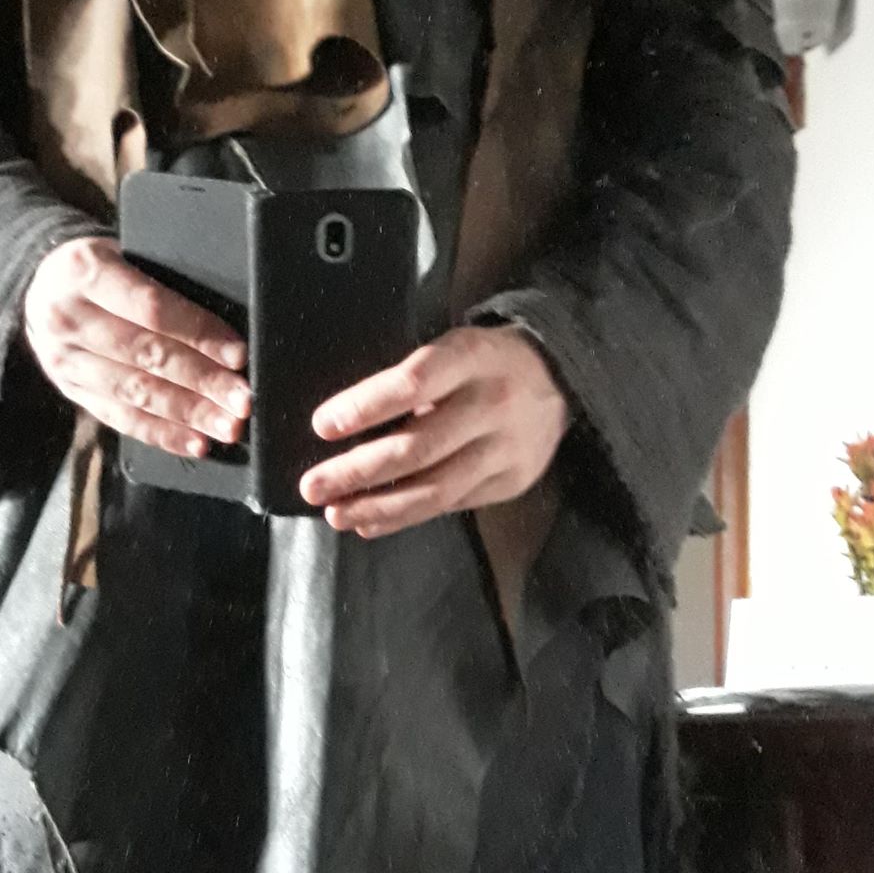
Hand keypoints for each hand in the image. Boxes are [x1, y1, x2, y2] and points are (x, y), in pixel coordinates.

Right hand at [23, 236, 249, 456]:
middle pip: (147, 355)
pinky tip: (195, 442)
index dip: (199, 333)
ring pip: (136, 392)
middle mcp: (68, 318)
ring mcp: (65, 360)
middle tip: (242, 400)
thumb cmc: (100, 267)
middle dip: (203, 382)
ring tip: (227, 427)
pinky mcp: (70, 391)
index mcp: (84, 270)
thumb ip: (162, 281)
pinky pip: (121, 418)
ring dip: (188, 414)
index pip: (152, 308)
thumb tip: (224, 328)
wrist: (40, 286)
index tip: (238, 354)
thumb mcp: (122, 252)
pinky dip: (162, 433)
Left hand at [299, 325, 569, 537]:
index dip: (365, 407)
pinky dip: (405, 518)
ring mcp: (506, 449)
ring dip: (377, 507)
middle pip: (417, 447)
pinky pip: (450, 506)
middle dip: (357, 471)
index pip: (413, 383)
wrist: (561, 379)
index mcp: (472, 358)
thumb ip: (411, 380)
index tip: (323, 426)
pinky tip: (370, 522)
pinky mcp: (511, 482)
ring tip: (335, 514)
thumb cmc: (484, 363)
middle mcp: (492, 405)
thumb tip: (339, 424)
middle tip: (312, 486)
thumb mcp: (454, 349)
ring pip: (434, 489)